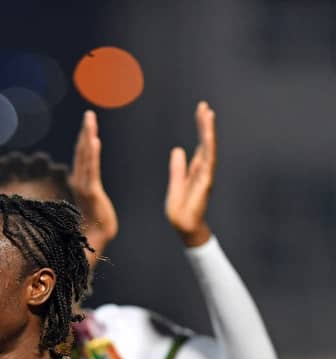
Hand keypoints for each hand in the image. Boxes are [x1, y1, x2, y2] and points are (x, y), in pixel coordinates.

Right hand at [69, 110, 117, 267]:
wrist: (97, 239)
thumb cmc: (97, 225)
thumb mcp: (94, 204)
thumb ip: (90, 193)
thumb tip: (89, 189)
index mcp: (81, 183)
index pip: (82, 157)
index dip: (84, 140)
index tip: (87, 125)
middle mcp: (80, 182)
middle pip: (82, 152)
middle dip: (85, 132)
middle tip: (89, 114)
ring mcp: (84, 186)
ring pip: (85, 156)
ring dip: (88, 136)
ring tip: (90, 120)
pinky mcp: (91, 192)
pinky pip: (92, 169)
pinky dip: (92, 154)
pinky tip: (94, 140)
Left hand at [165, 101, 215, 246]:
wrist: (183, 225)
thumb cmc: (180, 208)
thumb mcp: (175, 183)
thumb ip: (177, 167)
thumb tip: (178, 149)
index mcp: (196, 168)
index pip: (200, 143)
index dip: (201, 127)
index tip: (201, 110)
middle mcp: (203, 168)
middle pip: (205, 142)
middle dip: (205, 124)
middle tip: (204, 106)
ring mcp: (206, 174)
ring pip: (209, 148)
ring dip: (208, 131)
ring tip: (207, 114)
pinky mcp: (205, 181)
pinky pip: (208, 160)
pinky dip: (208, 147)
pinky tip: (207, 135)